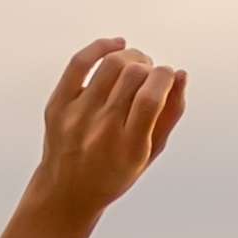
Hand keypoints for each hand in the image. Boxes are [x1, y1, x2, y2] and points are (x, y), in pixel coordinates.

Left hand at [0, 38, 188, 237]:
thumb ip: (170, 115)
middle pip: (132, 75)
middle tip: (151, 73)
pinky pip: (79, 63)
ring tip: (136, 65)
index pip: (151, 97)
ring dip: (131, 57)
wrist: (67, 192)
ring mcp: (77, 116)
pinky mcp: (58, 105)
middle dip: (149, 66)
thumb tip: (180, 75)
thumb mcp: (150, 153)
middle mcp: (101, 130)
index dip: (165, 76)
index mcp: (129, 147)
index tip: (168, 75)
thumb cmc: (115, 173)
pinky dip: (100, 47)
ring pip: (110, 64)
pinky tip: (116, 45)